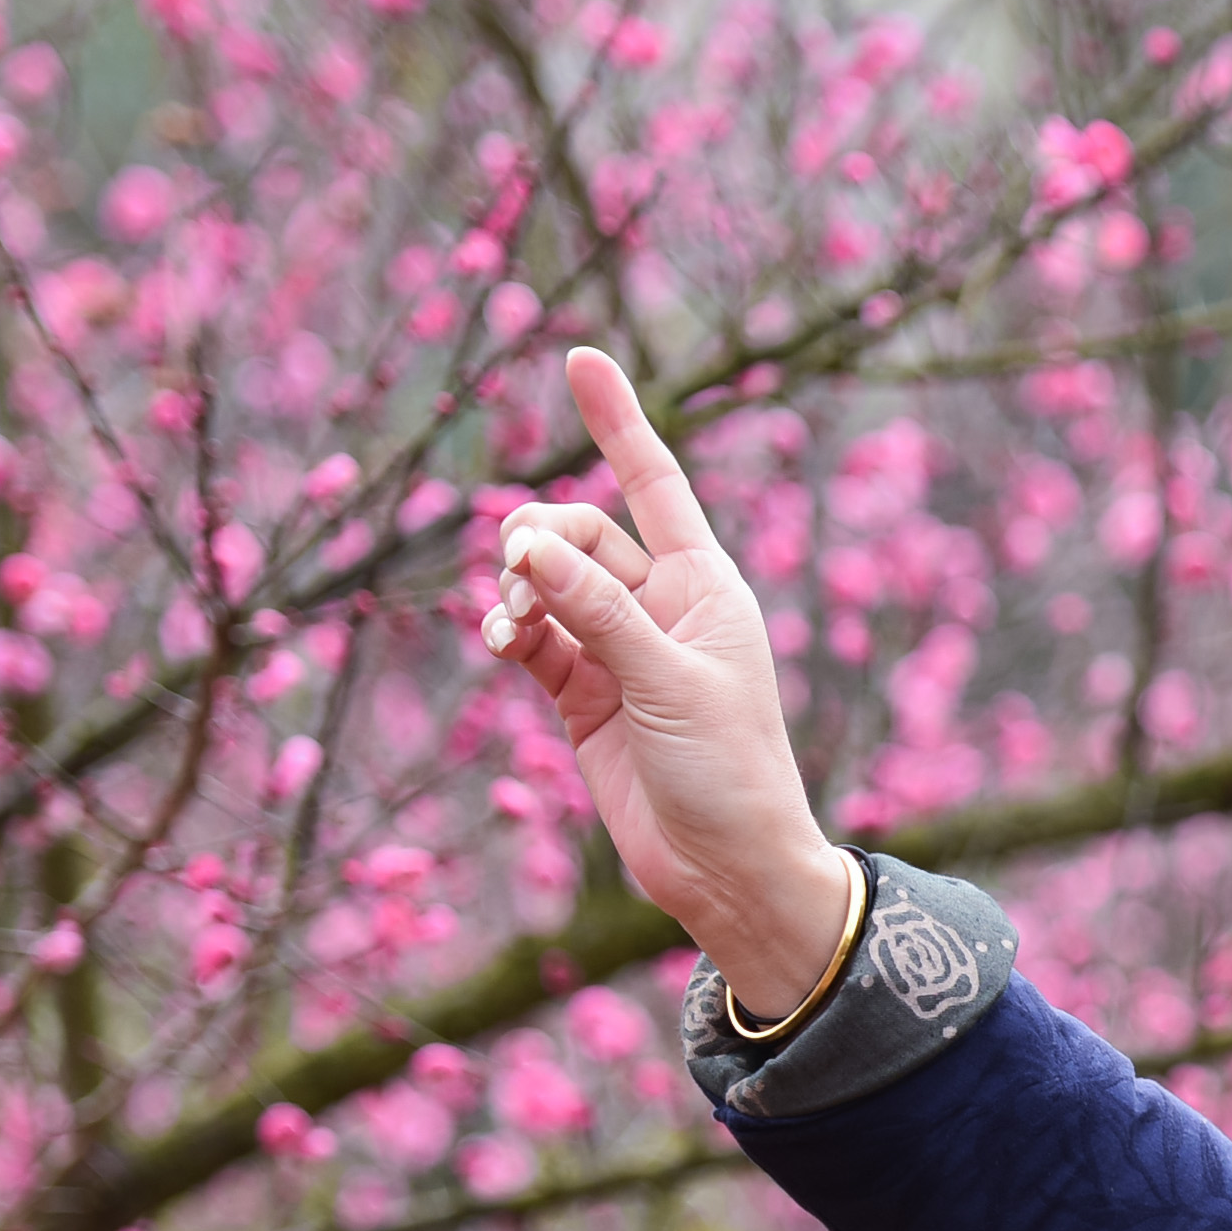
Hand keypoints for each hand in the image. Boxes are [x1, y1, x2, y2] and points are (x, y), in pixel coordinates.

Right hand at [482, 343, 862, 999]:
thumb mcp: (666, 682)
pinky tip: (502, 644)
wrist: (727, 872)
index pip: (653, 482)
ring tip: (512, 629)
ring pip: (548, 585)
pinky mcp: (584, 697)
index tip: (580, 359)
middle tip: (525, 583)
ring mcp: (619, 651)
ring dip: (519, 593)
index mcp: (706, 584)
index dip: (617, 422)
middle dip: (541, 545)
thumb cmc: (729, 772)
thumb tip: (528, 544)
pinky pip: (534, 639)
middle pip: (579, 534)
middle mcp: (663, 606)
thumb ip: (597, 612)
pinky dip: (513, 633)